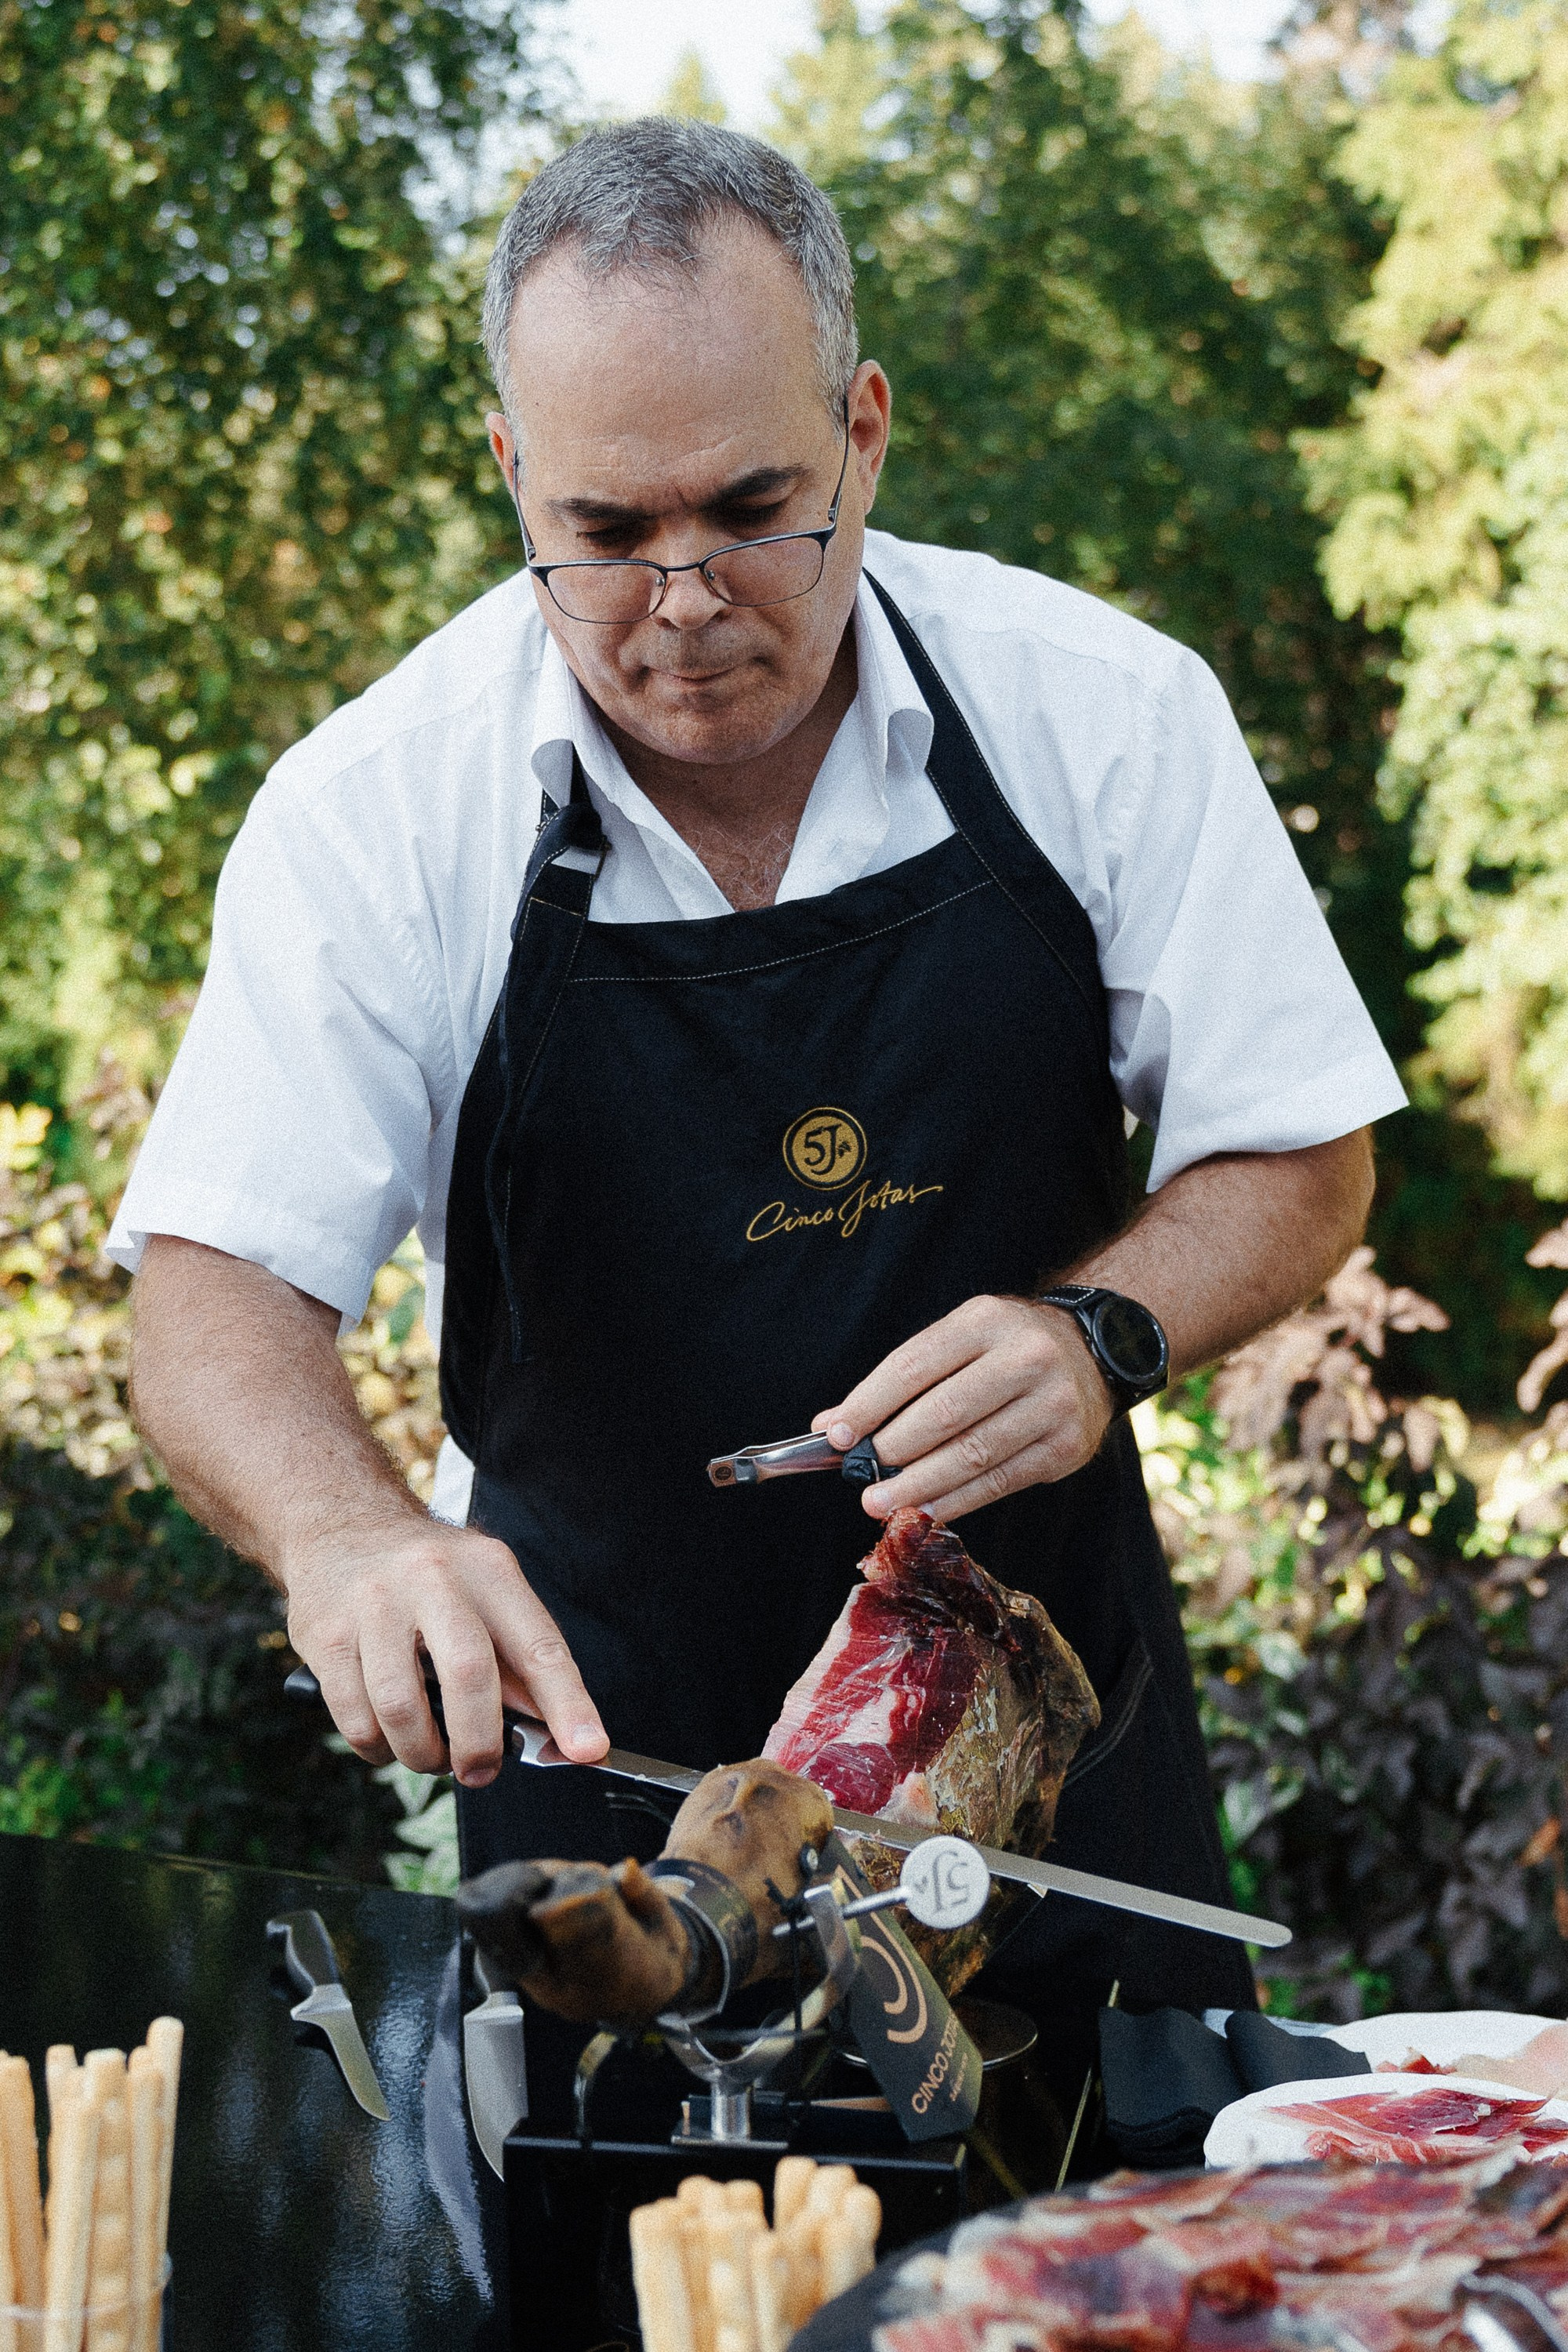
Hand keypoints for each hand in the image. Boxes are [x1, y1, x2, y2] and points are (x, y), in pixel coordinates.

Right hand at [282, 1517, 608, 1787]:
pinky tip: (387, 1737)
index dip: (568, 1704)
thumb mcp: (486, 1592)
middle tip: (481, 1771)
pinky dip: (377, 1748)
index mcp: (488, 1569)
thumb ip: (518, 1660)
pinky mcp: (324, 1634)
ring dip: (422, 1754)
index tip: (589, 1749)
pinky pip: (355, 1719)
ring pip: (402, 1709)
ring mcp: (374, 1604)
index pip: (539, 1645)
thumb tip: (555, 1734)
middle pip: (469, 1675)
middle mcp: (433, 1578)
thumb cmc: (429, 1575)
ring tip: (430, 1753)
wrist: (342, 1524)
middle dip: (480, 1743)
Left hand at [813, 1294, 1113, 1521]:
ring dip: (919, 1486)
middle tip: (861, 1478)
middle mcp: (1025, 1357)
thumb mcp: (958, 1340)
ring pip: (971, 1454)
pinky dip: (956, 1500)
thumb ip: (900, 1380)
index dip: (870, 1404)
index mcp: (985, 1321)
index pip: (913, 1365)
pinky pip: (1000, 1481)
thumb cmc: (1006, 1349)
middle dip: (893, 1451)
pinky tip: (926, 1509)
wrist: (1092, 1353)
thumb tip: (834, 1424)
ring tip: (880, 1503)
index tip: (837, 1435)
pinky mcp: (1065, 1446)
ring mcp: (1051, 1403)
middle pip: (943, 1413)